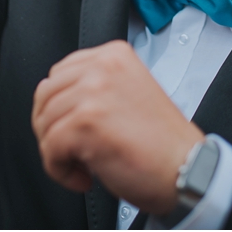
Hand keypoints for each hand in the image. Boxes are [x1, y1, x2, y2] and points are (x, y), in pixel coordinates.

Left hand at [31, 41, 202, 214]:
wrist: (186, 169)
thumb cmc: (160, 142)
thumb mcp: (128, 92)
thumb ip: (97, 86)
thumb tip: (57, 99)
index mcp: (114, 54)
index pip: (60, 72)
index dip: (58, 107)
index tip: (70, 128)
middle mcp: (102, 66)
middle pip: (46, 95)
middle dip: (51, 128)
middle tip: (70, 151)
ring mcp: (93, 91)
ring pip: (44, 122)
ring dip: (56, 153)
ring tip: (81, 166)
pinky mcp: (86, 122)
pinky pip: (50, 148)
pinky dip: (59, 170)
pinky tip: (84, 177)